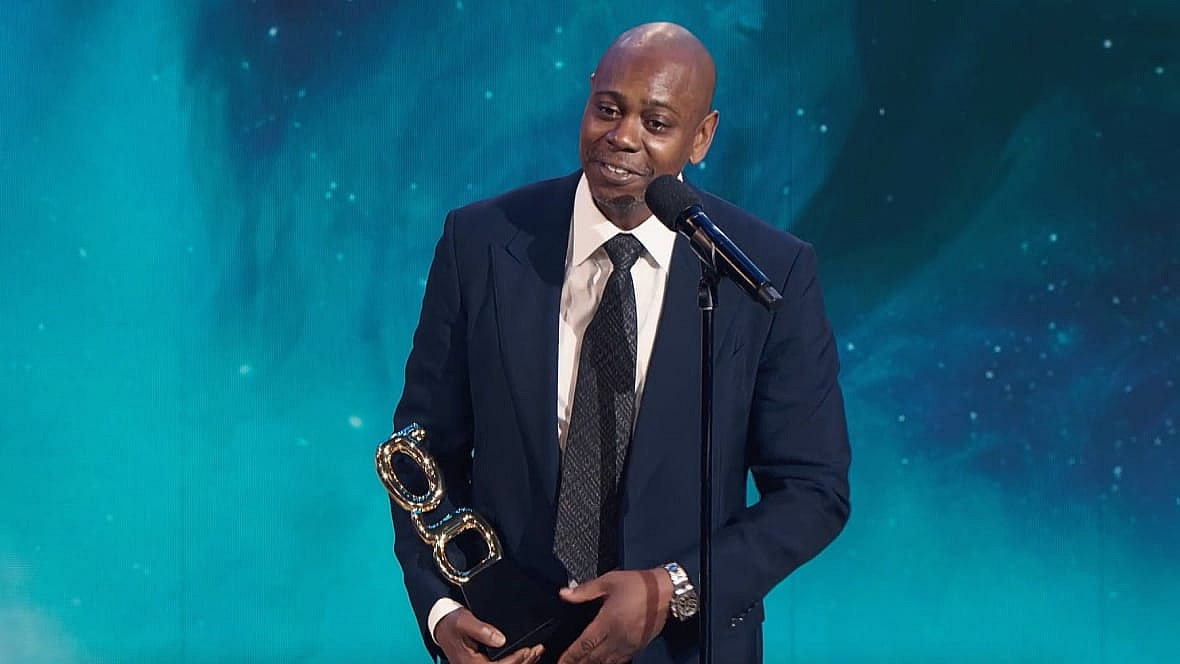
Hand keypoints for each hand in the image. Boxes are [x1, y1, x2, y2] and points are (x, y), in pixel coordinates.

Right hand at [434, 608, 543, 663]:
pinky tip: (527, 655)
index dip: (516, 660)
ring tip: (536, 652)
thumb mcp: (464, 621)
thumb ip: (481, 630)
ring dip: (523, 663)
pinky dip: (517, 662)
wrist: (441, 625)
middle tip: (537, 650)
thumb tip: (501, 639)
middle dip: (524, 662)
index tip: (528, 649)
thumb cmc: (452, 623)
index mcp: (471, 663)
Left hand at [556, 568, 672, 663]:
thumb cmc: (638, 585)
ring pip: (606, 663)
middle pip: (593, 658)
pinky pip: (620, 661)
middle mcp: (618, 637)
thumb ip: (584, 590)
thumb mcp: (608, 581)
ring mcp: (629, 644)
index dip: (571, 656)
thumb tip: (565, 593)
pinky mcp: (638, 646)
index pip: (584, 645)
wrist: (665, 592)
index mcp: (608, 622)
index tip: (562, 662)